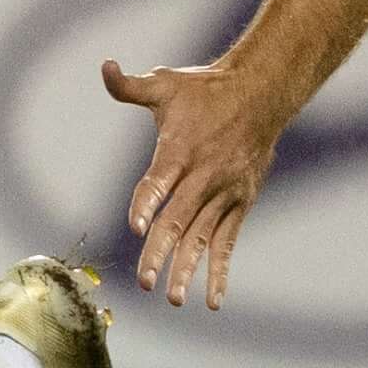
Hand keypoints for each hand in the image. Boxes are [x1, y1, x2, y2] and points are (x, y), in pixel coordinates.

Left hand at [100, 57, 283, 309]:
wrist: (262, 93)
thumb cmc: (204, 89)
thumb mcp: (165, 82)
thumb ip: (129, 86)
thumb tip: (105, 67)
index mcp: (180, 149)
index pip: (159, 181)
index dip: (147, 202)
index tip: (136, 225)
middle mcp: (204, 176)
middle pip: (178, 220)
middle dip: (160, 253)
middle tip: (143, 282)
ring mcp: (224, 193)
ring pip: (202, 237)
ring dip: (187, 270)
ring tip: (173, 299)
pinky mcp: (240, 203)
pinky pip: (227, 242)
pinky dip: (219, 271)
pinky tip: (212, 300)